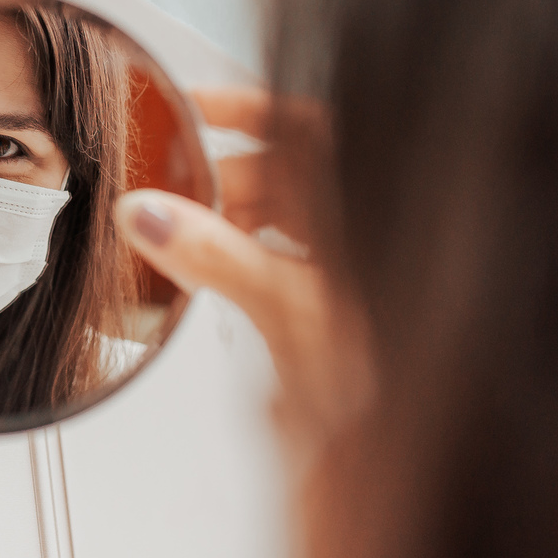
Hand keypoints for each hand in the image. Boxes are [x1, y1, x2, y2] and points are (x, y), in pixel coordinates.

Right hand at [117, 91, 372, 467]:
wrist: (408, 447)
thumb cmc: (383, 379)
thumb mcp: (288, 307)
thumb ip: (216, 258)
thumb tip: (149, 215)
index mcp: (371, 204)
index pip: (304, 127)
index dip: (245, 110)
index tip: (191, 109)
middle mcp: (371, 223)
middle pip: (290, 175)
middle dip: (224, 183)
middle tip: (168, 197)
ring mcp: (363, 261)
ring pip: (290, 218)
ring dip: (234, 223)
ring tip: (185, 240)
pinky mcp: (352, 297)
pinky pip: (295, 255)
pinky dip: (256, 256)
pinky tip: (224, 273)